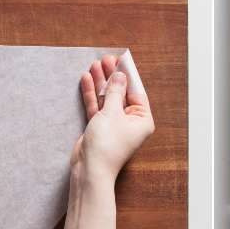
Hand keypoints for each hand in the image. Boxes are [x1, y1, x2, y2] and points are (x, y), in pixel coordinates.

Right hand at [71, 54, 154, 184]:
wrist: (90, 168)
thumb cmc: (106, 144)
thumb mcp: (112, 112)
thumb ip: (115, 92)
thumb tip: (120, 76)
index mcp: (142, 119)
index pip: (136, 91)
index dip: (128, 75)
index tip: (121, 60)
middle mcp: (130, 122)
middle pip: (121, 93)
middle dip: (112, 77)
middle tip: (105, 59)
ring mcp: (114, 124)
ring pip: (107, 99)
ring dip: (100, 83)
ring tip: (94, 65)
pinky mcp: (99, 127)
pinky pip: (97, 107)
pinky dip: (92, 94)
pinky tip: (87, 79)